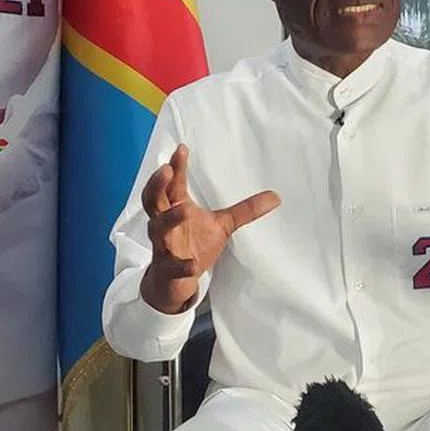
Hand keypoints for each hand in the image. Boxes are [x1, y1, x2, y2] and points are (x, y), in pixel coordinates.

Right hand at [140, 144, 280, 314]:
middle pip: (153, 200)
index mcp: (176, 206)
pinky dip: (182, 265)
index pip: (173, 183)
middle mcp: (164, 223)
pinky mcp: (167, 269)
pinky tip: (193, 265)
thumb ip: (245, 210)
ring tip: (185, 210)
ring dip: (169, 219)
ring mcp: (163, 245)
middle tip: (166, 170)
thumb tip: (276, 197)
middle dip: (157, 185)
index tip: (182, 149)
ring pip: (158, 229)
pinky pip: (172, 266)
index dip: (176, 167)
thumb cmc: (194, 244)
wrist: (174, 281)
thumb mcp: (222, 225)